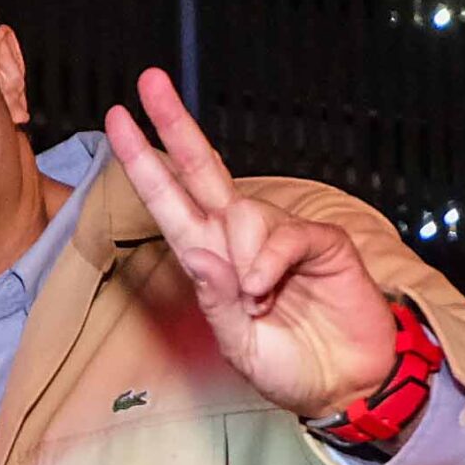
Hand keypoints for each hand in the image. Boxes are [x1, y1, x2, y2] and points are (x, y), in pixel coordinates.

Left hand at [105, 68, 398, 418]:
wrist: (346, 383)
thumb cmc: (287, 366)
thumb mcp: (236, 345)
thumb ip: (214, 301)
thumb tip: (194, 252)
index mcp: (211, 258)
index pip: (171, 201)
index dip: (146, 162)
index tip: (119, 122)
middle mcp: (240, 238)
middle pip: (203, 168)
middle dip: (175, 124)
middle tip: (148, 81)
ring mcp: (280, 236)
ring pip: (243, 214)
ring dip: (244, 261)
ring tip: (260, 302)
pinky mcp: (320, 241)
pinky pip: (284, 237)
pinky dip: (269, 265)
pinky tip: (269, 289)